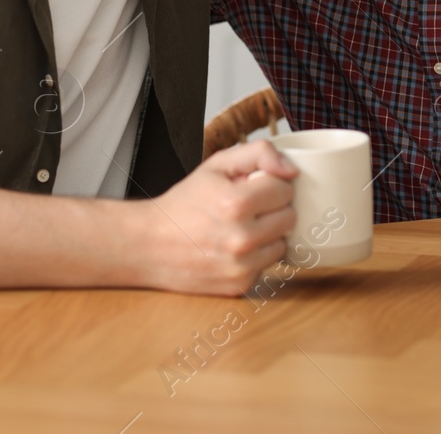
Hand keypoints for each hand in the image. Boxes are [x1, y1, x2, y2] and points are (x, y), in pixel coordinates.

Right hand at [140, 140, 297, 295]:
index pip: (285, 189)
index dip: (269, 184)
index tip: (251, 187)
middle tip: (247, 207)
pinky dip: (256, 256)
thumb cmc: (184, 203)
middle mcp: (241, 239)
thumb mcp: (216, 164)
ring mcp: (241, 267)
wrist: (150, 244)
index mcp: (236, 204)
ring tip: (241, 227)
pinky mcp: (240, 286)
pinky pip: (267, 265)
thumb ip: (258, 154)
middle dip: (272, 208)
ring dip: (268, 234)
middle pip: (289, 217)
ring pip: (283, 243)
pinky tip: (234, 248)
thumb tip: (291, 170)